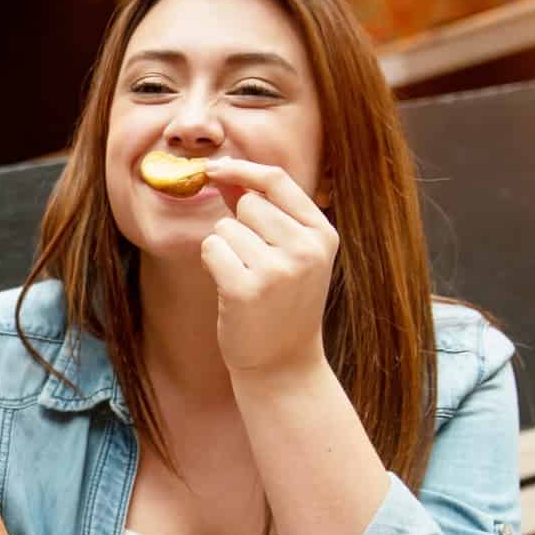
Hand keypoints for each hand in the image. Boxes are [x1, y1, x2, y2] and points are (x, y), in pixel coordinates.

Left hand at [198, 158, 338, 381]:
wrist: (283, 365)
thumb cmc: (282, 305)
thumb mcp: (290, 255)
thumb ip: (263, 212)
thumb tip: (226, 175)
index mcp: (323, 234)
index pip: (277, 180)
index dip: (242, 170)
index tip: (215, 170)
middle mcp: (307, 248)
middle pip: (248, 204)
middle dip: (237, 227)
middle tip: (252, 265)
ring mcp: (278, 269)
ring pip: (225, 227)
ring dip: (224, 249)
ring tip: (244, 280)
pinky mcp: (247, 289)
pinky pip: (211, 249)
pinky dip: (211, 264)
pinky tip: (229, 288)